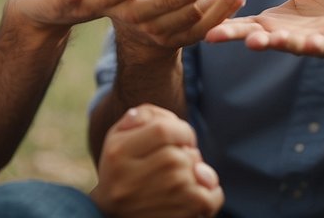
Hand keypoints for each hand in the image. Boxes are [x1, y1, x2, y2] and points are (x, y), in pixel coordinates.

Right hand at [91, 105, 223, 217]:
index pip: (163, 130)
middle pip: (180, 155)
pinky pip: (206, 199)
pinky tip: (202, 192)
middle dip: (189, 154)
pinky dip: (213, 194)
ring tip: (184, 177)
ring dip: (198, 172)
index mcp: (119, 151)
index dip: (182, 131)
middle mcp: (131, 177)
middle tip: (180, 161)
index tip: (183, 138)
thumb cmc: (121, 166)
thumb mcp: (120, 134)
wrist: (110, 213)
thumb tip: (173, 122)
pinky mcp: (167, 217)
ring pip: (193, 175)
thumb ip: (145, 115)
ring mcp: (149, 200)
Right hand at [204, 0, 323, 55]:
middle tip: (211, 37)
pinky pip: (318, 46)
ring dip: (270, 43)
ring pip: (283, 43)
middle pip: (254, 34)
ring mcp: (304, 40)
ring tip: (254, 43)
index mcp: (274, 19)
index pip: (244, 20)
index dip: (224, 20)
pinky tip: (307, 45)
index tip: (201, 20)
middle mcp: (284, 32)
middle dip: (234, 36)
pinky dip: (311, 46)